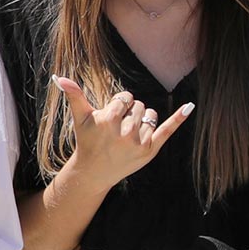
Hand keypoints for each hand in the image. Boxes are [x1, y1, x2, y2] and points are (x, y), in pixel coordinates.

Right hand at [51, 75, 193, 189]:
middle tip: (117, 130)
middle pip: (139, 105)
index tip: (111, 117)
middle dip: (130, 112)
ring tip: (127, 135)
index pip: (125, 97)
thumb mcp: (80, 118)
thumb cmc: (87, 140)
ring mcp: (138, 143)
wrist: (94, 172)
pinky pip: (167, 130)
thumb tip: (59, 77)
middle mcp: (124, 132)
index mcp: (108, 120)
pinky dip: (178, 118)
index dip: (119, 104)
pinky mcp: (150, 151)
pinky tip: (190, 107)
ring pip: (150, 115)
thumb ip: (73, 95)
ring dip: (141, 120)